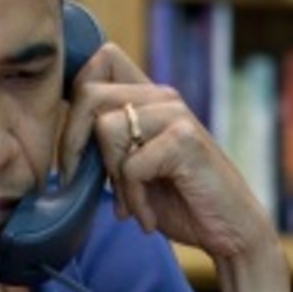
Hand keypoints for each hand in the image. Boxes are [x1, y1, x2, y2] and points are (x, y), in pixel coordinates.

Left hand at [59, 44, 276, 269]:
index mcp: (149, 97)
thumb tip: (62, 140)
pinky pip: (131, 165)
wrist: (230, 231)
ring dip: (111, 178)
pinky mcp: (185, 140)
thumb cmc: (180, 201)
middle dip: (73, 144)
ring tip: (131, 204)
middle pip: (88, 92)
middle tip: (85, 182)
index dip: (73, 95)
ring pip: (106, 128)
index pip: (99, 60)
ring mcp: (175, 115)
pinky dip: (134, 200)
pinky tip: (149, 217)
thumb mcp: (133, 167)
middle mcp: (162, 97)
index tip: (72, 143)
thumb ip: (107, 144)